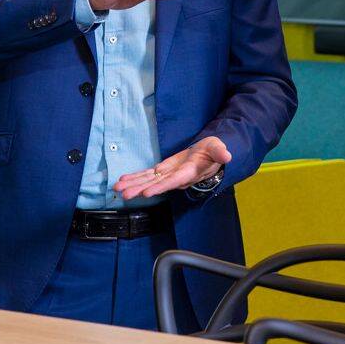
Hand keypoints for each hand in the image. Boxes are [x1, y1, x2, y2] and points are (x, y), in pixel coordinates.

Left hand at [113, 136, 231, 199]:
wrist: (208, 155)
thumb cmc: (213, 152)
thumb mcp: (218, 148)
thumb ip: (220, 152)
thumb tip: (226, 156)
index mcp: (189, 172)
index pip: (174, 181)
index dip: (161, 187)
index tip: (148, 192)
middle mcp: (177, 177)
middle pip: (157, 185)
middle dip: (141, 190)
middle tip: (125, 195)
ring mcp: (168, 175)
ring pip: (149, 181)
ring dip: (133, 185)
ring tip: (118, 190)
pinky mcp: (163, 170)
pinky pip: (148, 175)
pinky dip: (135, 177)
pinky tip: (123, 180)